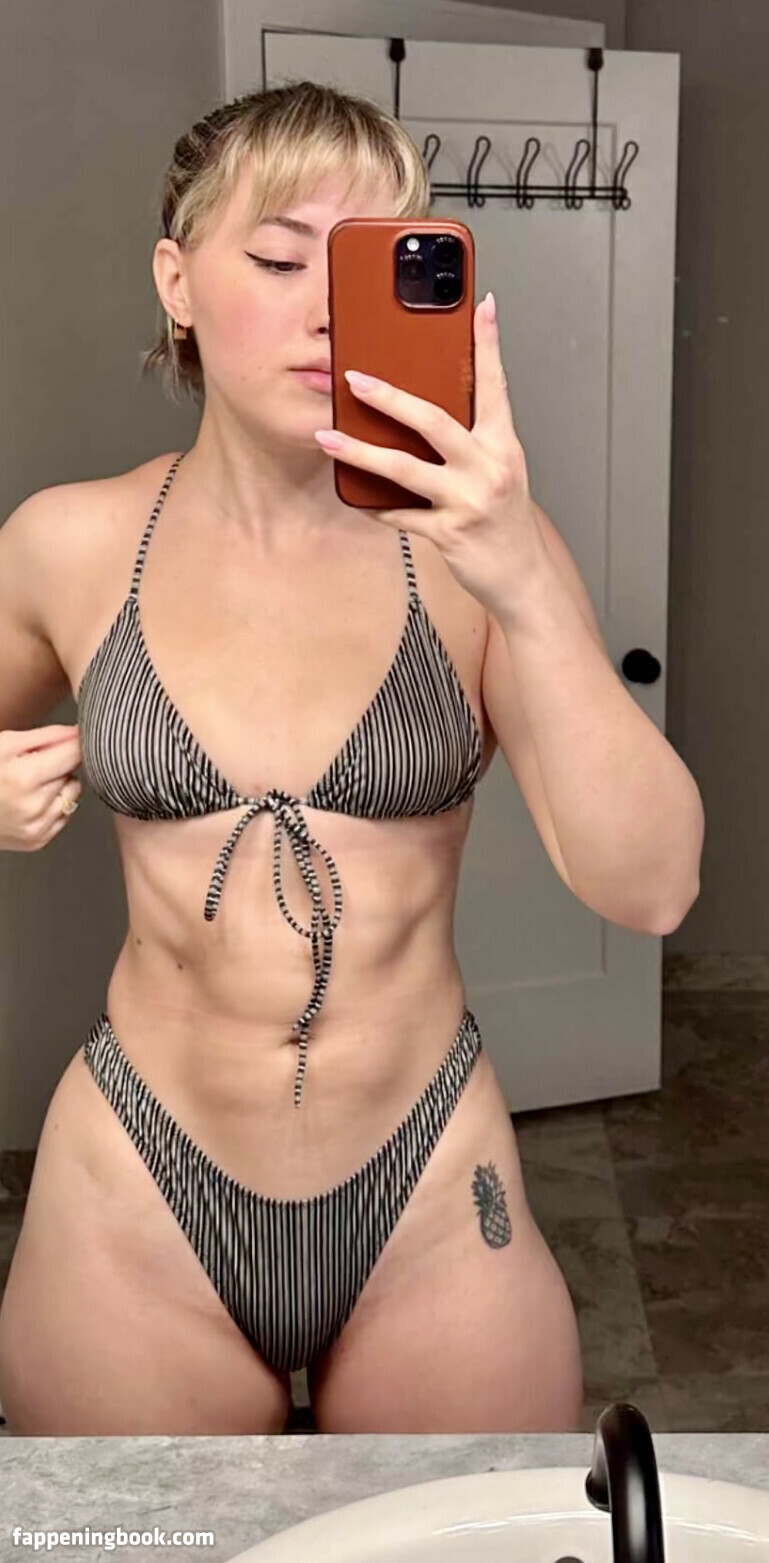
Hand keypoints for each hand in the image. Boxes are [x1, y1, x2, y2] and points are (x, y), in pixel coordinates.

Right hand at [0, 724, 82, 852]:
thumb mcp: (6, 744)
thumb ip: (46, 736)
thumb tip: (79, 731)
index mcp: (23, 777)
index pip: (74, 755)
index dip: (72, 743)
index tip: (66, 740)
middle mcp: (34, 807)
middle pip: (72, 773)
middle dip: (58, 764)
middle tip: (31, 765)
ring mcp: (36, 828)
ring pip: (73, 794)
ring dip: (59, 786)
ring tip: (30, 784)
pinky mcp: (37, 841)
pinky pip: (65, 815)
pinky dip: (53, 806)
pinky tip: (30, 801)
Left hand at [313, 291, 546, 620]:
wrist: (522, 575)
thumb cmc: (505, 520)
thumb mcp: (500, 470)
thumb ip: (472, 440)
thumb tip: (427, 409)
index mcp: (502, 445)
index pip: (495, 386)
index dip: (489, 345)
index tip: (481, 307)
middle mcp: (488, 468)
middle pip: (434, 422)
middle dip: (390, 398)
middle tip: (354, 378)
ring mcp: (468, 502)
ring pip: (405, 469)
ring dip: (361, 452)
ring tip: (329, 438)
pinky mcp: (450, 534)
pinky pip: (401, 515)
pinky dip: (376, 506)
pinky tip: (355, 496)